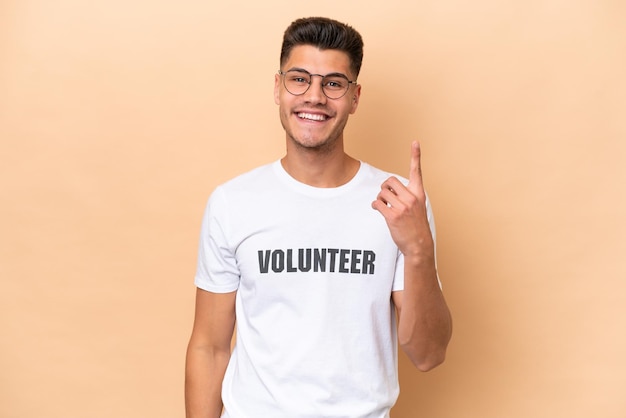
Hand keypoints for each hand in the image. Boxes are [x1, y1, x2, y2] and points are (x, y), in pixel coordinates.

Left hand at [371, 141, 433, 257]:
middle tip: (386, 197)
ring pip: (382, 192)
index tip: (415, 142)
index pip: (417, 171)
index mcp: (419, 194)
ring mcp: (403, 207)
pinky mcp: (393, 216)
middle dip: (384, 187)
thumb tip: (387, 191)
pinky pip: (377, 203)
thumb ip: (407, 196)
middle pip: (390, 181)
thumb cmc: (416, 226)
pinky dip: (376, 206)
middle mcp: (412, 198)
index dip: (416, 155)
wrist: (419, 244)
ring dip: (380, 198)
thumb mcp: (417, 207)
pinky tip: (379, 210)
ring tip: (385, 206)